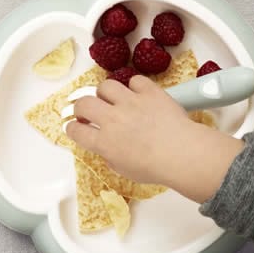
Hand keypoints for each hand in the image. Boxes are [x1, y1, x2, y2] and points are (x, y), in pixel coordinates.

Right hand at [65, 75, 244, 203]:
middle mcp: (112, 118)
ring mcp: (130, 102)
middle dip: (81, 107)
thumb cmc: (155, 168)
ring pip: (106, 86)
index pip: (76, 131)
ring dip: (106, 93)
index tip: (74, 127)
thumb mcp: (125, 171)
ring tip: (113, 100)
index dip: (72, 128)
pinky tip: (139, 95)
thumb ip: (111, 157)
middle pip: (84, 103)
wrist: (182, 153)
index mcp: (104, 142)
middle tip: (87, 111)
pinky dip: (135, 87)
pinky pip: (135, 81)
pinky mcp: (148, 91)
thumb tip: (108, 149)